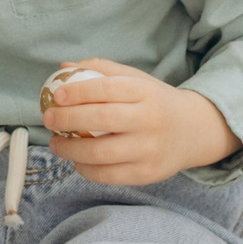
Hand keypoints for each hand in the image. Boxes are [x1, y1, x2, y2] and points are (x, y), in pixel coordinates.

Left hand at [39, 59, 238, 184]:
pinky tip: (76, 161)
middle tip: (48, 119)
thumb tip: (64, 67)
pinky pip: (110, 176)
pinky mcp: (147, 174)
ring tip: (55, 143)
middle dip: (68, 120)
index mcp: (146, 92)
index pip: (107, 89)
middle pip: (102, 120)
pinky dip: (87, 170)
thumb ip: (102, 70)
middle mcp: (150, 121)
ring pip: (102, 153)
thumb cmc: (155, 101)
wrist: (194, 131)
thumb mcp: (136, 79)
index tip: (56, 95)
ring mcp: (150, 150)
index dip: (78, 91)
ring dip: (71, 150)